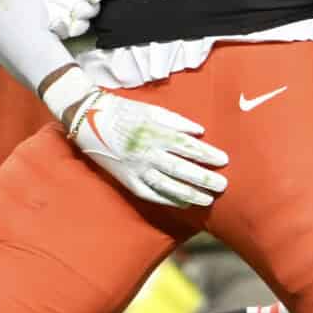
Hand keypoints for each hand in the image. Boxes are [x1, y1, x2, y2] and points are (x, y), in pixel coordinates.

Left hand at [24, 0, 100, 39]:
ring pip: (80, 25)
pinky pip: (61, 32)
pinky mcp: (53, 23)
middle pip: (91, 11)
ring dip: (80, 24)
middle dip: (88, 11)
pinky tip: (56, 22)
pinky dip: (61, 29)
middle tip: (79, 8)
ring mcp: (66, 13)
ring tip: (73, 18)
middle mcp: (78, 1)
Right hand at [43, 71, 228, 208]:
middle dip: (203, 179)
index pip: (187, 147)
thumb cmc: (125, 111)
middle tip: (222, 186)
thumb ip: (177, 121)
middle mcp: (147, 153)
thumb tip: (200, 131)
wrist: (89, 120)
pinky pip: (150, 194)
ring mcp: (136, 169)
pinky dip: (167, 199)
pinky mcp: (127, 180)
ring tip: (207, 200)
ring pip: (167, 185)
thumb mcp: (152, 109)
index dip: (206, 155)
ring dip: (189, 194)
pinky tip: (183, 203)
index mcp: (155, 133)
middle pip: (180, 169)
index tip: (224, 161)